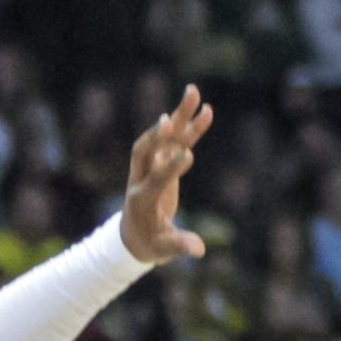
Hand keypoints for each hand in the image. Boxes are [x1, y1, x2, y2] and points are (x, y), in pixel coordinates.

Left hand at [120, 86, 215, 264]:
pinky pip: (177, 141)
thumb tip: (199, 249)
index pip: (155, 178)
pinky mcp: (163, 162)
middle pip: (149, 147)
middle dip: (164, 128)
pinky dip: (189, 126)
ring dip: (179, 115)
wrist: (135, 236)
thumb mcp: (164, 249)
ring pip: (163, 137)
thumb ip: (180, 246)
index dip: (169, 167)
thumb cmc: (150, 244)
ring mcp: (151, 167)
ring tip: (193, 91)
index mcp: (141, 199)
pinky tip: (205, 111)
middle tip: (173, 113)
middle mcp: (142, 177)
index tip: (187, 153)